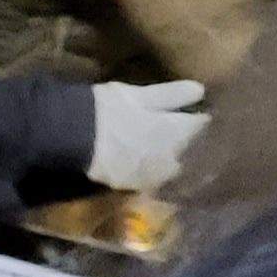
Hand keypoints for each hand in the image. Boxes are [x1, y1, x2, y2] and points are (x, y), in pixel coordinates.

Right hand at [85, 80, 209, 192]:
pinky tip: (146, 163)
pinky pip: (154, 179)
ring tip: (166, 149)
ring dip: (175, 159)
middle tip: (186, 130)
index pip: (201, 123)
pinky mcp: (136, 186)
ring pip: (174, 168)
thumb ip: (171, 94)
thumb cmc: (107, 111)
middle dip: (193, 141)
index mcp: (177, 131)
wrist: (74, 142)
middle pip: (192, 150)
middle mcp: (173, 156)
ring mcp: (155, 175)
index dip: (202, 116)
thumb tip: (201, 90)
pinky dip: (154, 171)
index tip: (201, 110)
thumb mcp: (137, 95)